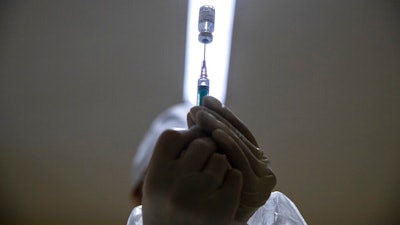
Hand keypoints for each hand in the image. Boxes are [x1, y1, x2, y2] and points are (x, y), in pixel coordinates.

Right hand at [142, 127, 242, 224]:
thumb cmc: (170, 208)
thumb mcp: (161, 182)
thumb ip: (174, 152)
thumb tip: (197, 115)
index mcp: (155, 176)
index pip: (172, 137)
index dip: (187, 135)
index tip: (194, 139)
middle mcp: (174, 186)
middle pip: (202, 143)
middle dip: (208, 147)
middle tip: (205, 161)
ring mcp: (199, 198)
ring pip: (221, 157)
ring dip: (220, 164)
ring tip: (210, 182)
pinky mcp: (221, 209)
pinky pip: (235, 175)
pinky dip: (232, 180)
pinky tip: (221, 193)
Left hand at [188, 96, 276, 222]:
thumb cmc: (210, 197)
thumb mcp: (211, 166)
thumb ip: (210, 143)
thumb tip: (195, 113)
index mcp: (253, 159)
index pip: (238, 130)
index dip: (222, 113)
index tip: (207, 99)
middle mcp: (262, 166)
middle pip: (238, 135)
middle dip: (217, 118)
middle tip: (199, 106)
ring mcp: (262, 176)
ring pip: (238, 144)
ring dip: (219, 127)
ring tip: (201, 115)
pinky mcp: (257, 186)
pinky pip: (239, 160)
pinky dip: (228, 144)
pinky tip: (215, 134)